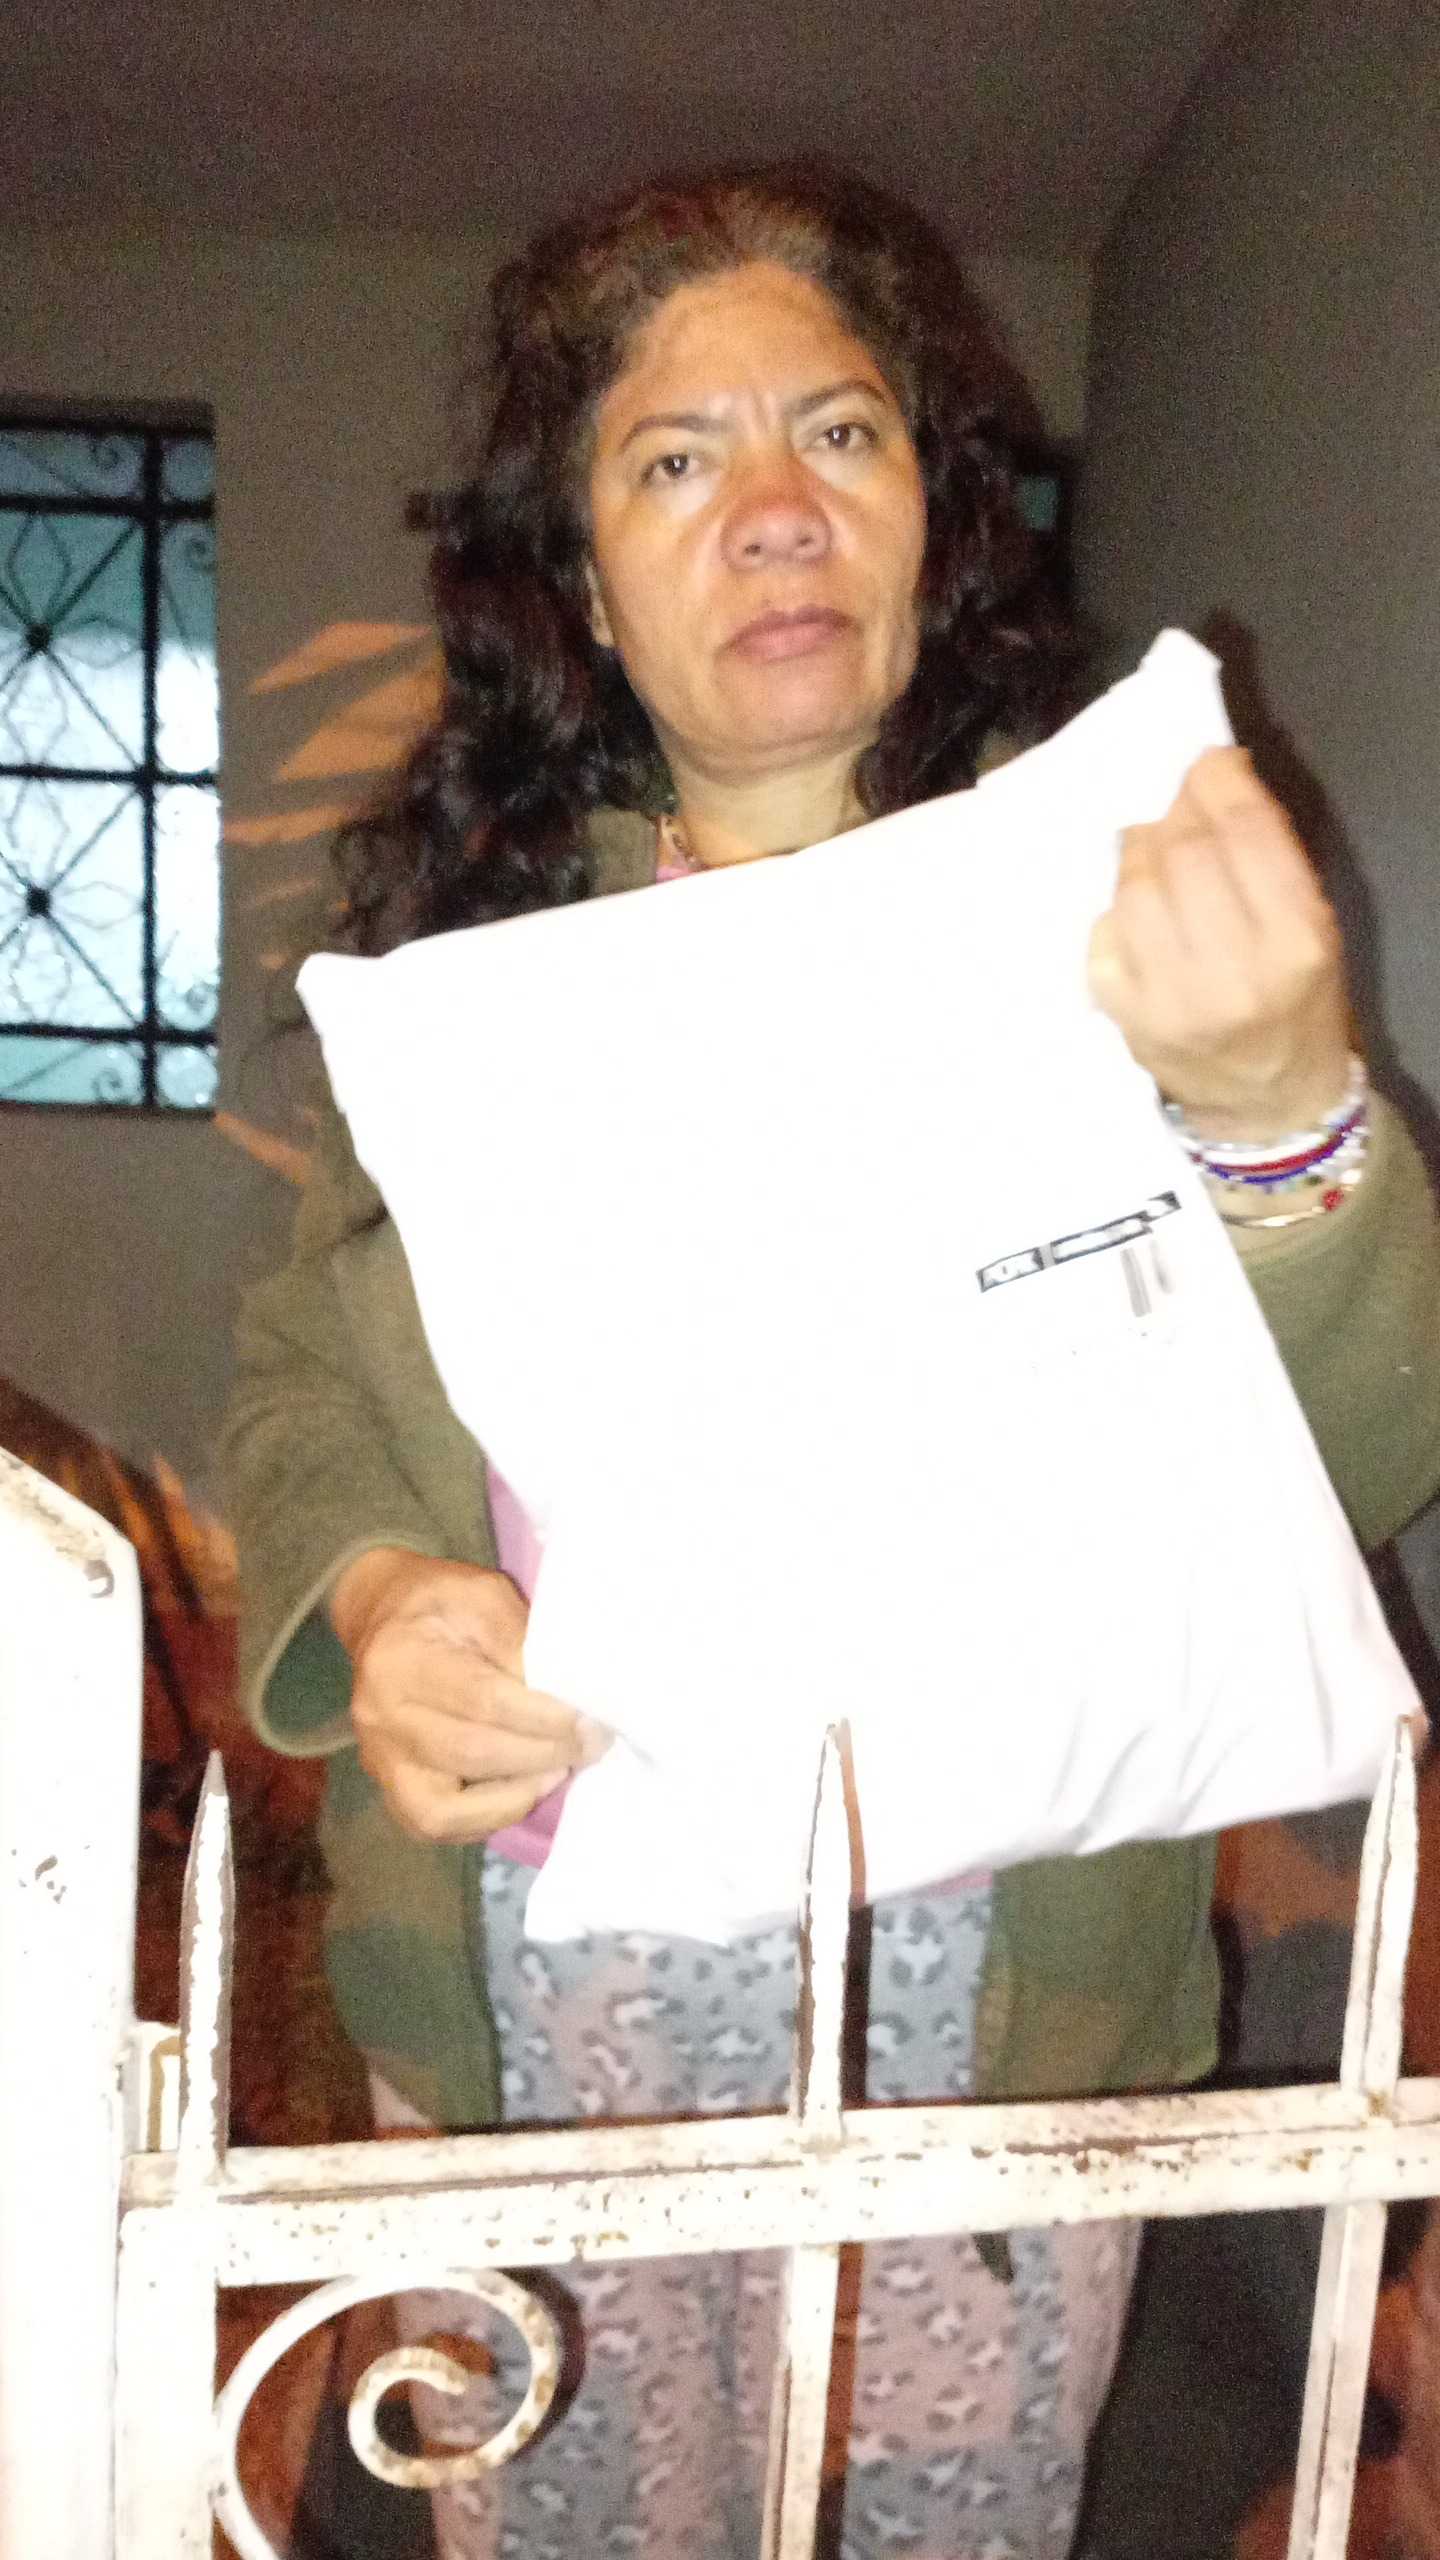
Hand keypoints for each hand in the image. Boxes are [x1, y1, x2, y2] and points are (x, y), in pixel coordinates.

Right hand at [330, 1547, 607, 1843]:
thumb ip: (521, 1643)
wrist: (382, 1618)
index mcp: (402, 1659)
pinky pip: (433, 1825)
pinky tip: (524, 1789)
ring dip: (513, 1798)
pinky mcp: (388, 1787)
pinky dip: (485, 1818)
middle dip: (542, 1754)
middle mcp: (381, 1717)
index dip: (544, 1717)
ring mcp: (380, 1760)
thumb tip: (570, 1696)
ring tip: (557, 1770)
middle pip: (469, 1754)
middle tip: (591, 1743)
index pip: (483, 1700)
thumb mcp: (485, 1596)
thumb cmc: (441, 1603)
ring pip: (442, 1810)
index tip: (590, 1719)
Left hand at [1086, 746, 1350, 1142]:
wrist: (1268, 1102)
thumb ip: (1269, 858)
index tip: (1208, 763)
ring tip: (1153, 852)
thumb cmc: (1297, 1004)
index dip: (1218, 783)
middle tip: (1178, 808)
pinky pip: (1103, 933)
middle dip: (1176, 812)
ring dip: (1139, 853)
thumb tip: (1208, 784)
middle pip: (1182, 853)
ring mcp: (1170, 1000)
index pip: (1245, 834)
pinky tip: (1136, 914)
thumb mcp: (1314, 930)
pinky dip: (1115, 909)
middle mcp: (1232, 973)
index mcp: (1294, 942)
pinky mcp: (1125, 1017)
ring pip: (1133, 888)